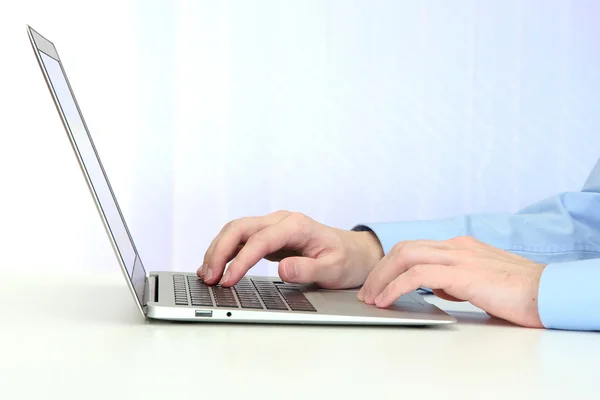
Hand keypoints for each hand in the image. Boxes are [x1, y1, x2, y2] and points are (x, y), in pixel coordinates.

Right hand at [198, 211, 383, 288]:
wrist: (354, 252)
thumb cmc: (345, 260)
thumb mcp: (333, 269)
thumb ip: (308, 269)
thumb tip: (282, 269)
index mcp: (297, 226)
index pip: (260, 240)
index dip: (241, 261)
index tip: (228, 281)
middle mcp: (281, 221)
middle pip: (240, 228)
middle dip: (219, 251)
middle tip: (209, 278)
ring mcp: (273, 226)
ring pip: (236, 230)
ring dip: (217, 250)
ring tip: (206, 275)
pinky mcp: (269, 236)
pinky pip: (241, 239)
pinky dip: (225, 251)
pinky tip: (215, 267)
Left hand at [358, 236, 545, 327]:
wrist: (547, 293)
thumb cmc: (517, 292)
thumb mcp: (479, 282)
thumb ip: (455, 281)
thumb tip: (436, 289)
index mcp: (459, 246)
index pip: (414, 248)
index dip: (390, 265)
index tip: (377, 284)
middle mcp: (456, 246)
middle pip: (403, 248)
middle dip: (379, 270)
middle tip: (367, 292)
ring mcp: (459, 256)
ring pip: (405, 256)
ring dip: (382, 277)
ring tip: (372, 298)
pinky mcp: (462, 272)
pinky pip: (418, 274)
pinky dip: (396, 286)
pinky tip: (387, 299)